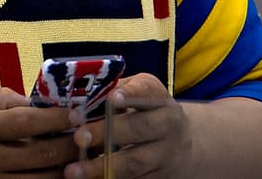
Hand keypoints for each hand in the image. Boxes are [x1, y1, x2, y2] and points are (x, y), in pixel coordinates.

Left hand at [65, 74, 190, 178]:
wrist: (188, 144)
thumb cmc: (148, 112)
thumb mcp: (140, 95)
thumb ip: (116, 91)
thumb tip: (78, 95)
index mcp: (159, 99)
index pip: (147, 92)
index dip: (131, 94)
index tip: (111, 97)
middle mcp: (167, 127)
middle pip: (138, 128)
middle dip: (107, 132)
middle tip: (79, 137)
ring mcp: (165, 156)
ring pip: (133, 162)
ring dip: (102, 167)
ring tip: (74, 170)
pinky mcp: (160, 178)